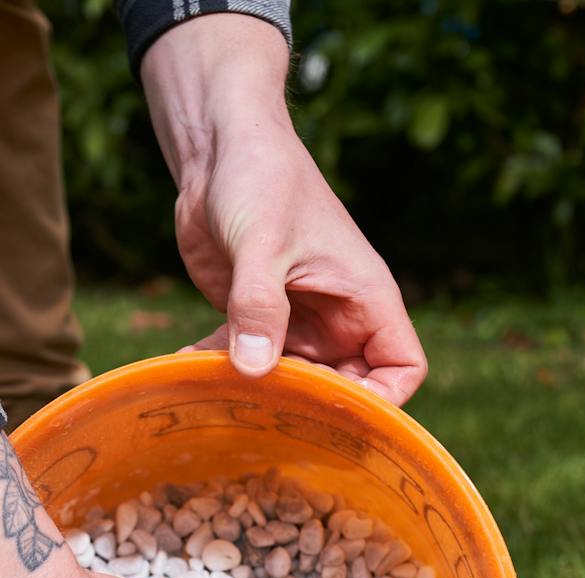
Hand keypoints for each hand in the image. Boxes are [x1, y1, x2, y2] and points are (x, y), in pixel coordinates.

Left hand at [140, 16, 426, 404]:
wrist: (219, 146)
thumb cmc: (260, 176)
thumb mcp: (262, 242)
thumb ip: (259, 306)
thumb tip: (255, 369)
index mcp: (364, 297)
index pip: (401, 368)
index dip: (381, 403)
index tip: (337, 420)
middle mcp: (336, 315)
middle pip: (342, 388)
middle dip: (308, 411)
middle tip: (265, 424)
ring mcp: (295, 319)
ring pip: (289, 381)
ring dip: (256, 395)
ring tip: (219, 403)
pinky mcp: (253, 316)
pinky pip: (244, 359)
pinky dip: (218, 369)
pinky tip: (183, 371)